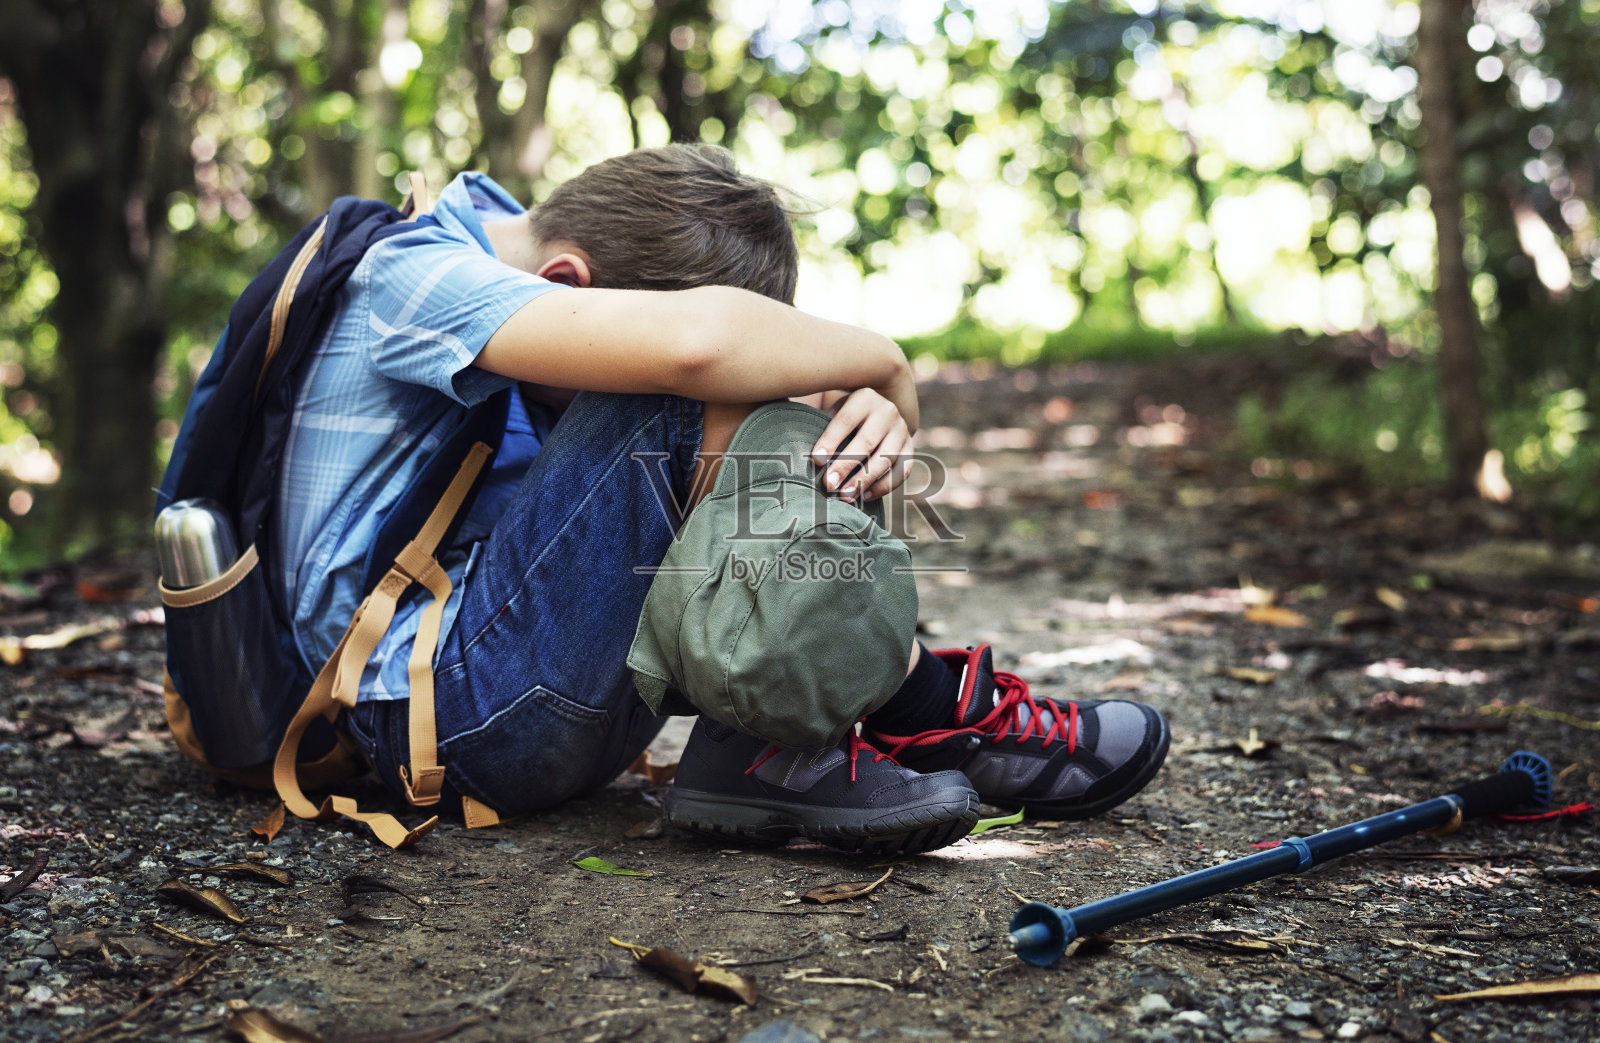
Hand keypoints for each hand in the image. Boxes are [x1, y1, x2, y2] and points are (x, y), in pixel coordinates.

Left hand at [809, 387, 915, 502]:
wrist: (879, 411)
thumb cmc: (846, 417)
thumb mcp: (835, 412)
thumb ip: (822, 427)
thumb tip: (797, 454)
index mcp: (864, 398)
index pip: (846, 420)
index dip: (831, 440)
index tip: (815, 460)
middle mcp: (887, 411)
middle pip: (866, 441)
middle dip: (846, 465)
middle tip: (828, 485)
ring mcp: (901, 430)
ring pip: (885, 459)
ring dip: (863, 480)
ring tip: (844, 496)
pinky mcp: (910, 449)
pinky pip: (901, 471)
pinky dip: (883, 486)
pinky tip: (864, 496)